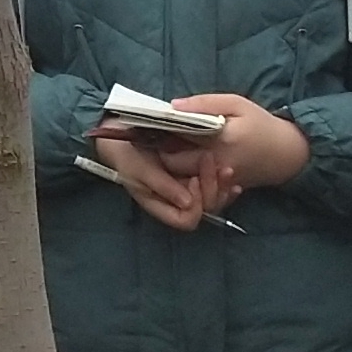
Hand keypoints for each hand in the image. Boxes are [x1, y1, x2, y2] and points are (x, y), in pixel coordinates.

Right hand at [97, 132, 246, 230]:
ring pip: (214, 199)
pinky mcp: (194, 175)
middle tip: (213, 164)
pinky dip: (222, 180)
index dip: (195, 205)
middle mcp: (177, 202)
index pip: (187, 220)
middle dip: (213, 190)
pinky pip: (214, 184)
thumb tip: (188, 203)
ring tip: (226, 168)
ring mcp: (187, 189)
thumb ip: (162, 186)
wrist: (122, 132)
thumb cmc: (127, 153)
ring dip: (221, 185)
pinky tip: (228, 170)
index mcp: (162, 206)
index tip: (194, 179)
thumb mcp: (139, 169)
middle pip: (205, 211)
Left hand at [168, 96, 309, 190]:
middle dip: (161, 153)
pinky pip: (196, 190)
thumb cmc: (261, 125)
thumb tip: (172, 106)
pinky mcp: (221, 191)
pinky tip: (186, 164)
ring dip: (171, 168)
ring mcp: (217, 181)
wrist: (288, 154)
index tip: (150, 124)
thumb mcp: (236, 104)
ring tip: (170, 151)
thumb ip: (204, 104)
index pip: (175, 140)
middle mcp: (215, 165)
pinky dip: (187, 180)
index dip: (159, 133)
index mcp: (217, 140)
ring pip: (181, 181)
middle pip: (172, 165)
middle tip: (157, 139)